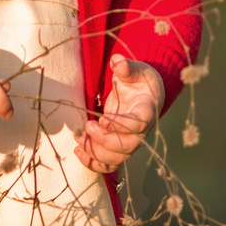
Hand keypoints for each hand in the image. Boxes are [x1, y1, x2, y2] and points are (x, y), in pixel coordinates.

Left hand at [75, 54, 162, 173]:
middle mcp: (142, 132)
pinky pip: (110, 163)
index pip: (138, 125)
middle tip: (87, 126)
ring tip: (78, 138)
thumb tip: (117, 61)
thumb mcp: (135, 70)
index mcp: (147, 111)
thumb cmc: (139, 80)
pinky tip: (78, 152)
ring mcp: (131, 142)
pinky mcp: (120, 147)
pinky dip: (93, 163)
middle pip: (128, 147)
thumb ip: (126, 67)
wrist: (144, 93)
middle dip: (104, 141)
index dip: (121, 125)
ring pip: (117, 158)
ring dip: (95, 152)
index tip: (103, 118)